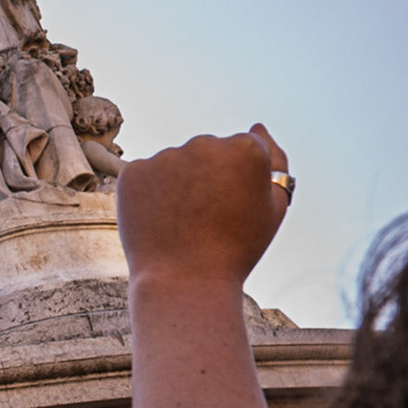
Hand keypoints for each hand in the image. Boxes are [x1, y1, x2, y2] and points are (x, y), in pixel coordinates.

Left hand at [117, 124, 289, 289]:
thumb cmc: (237, 247)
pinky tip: (161, 221)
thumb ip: (275, 162)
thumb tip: (257, 126)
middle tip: (210, 219)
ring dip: (180, 184)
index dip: (241, 182)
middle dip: (209, 176)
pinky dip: (152, 194)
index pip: (245, 150)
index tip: (236, 208)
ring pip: (176, 164)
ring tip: (185, 223)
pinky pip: (147, 176)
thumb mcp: (273, 208)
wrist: (184, 281)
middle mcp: (203, 143)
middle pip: (208, 152)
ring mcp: (164, 156)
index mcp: (244, 147)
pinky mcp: (133, 171)